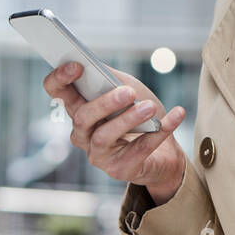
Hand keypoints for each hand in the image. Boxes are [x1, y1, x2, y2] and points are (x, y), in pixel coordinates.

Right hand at [44, 62, 185, 201]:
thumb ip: (109, 77)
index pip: (57, 92)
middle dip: (104, 103)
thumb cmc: (139, 114)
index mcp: (79, 108)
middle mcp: (83, 134)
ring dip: (128, 119)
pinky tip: (177, 114)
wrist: (164, 150)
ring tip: (150, 107)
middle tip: (129, 92)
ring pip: (104, 136)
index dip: (60, 79)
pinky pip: (139, 150)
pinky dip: (160, 130)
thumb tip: (96, 66)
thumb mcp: (125, 88)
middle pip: (81, 117)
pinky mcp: (120, 169)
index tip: (77, 65)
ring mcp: (98, 154)